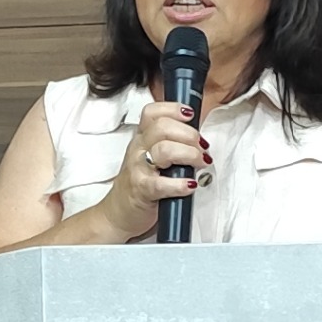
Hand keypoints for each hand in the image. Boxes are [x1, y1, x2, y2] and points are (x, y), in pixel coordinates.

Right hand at [102, 104, 211, 240]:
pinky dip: (180, 184)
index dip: (173, 109)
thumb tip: (198, 137)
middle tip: (202, 148)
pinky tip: (190, 185)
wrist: (119, 213)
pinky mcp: (142, 190)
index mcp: (142, 138)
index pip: (153, 112)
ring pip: (164, 150)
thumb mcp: (151, 156)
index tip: (190, 114)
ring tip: (201, 163)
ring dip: (189, 155)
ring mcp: (138, 169)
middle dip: (189, 135)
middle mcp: (138, 149)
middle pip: (163, 128)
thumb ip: (170, 143)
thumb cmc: (140, 184)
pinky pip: (161, 183)